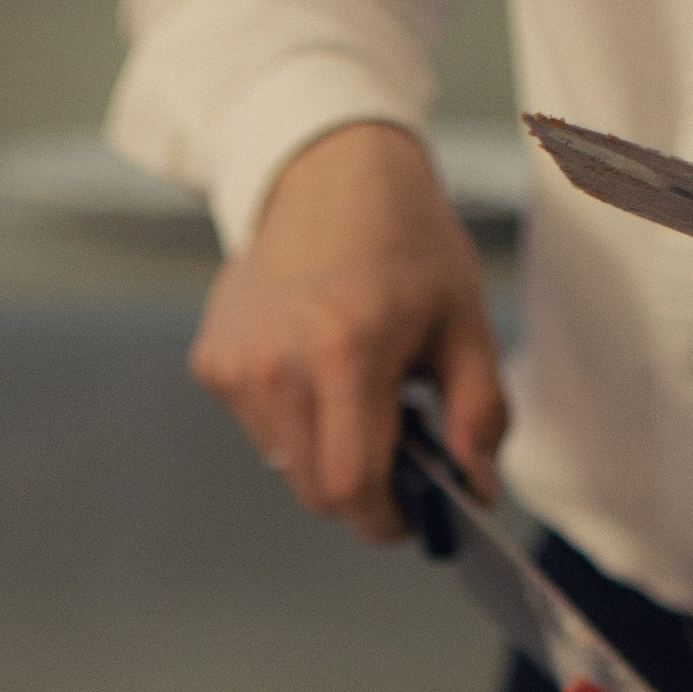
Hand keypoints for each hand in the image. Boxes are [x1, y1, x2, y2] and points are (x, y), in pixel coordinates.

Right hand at [191, 121, 506, 541]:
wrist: (328, 172)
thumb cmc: (404, 241)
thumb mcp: (464, 320)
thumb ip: (478, 411)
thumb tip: (477, 484)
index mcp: (346, 354)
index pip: (350, 488)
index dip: (383, 519)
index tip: (408, 516)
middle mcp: (279, 365)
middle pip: (315, 491)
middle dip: (359, 487)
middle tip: (393, 446)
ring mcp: (238, 365)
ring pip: (285, 463)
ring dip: (323, 449)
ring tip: (353, 389)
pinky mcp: (213, 361)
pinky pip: (257, 427)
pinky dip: (291, 417)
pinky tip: (312, 363)